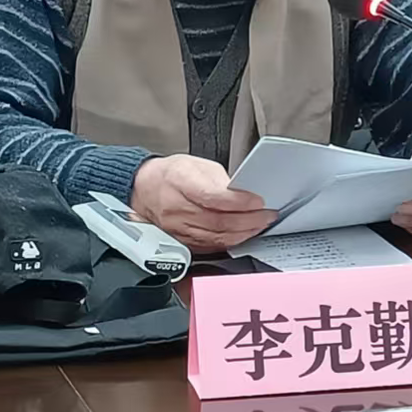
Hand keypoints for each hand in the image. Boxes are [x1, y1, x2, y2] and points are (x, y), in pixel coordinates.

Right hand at [131, 154, 275, 250]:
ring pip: (216, 237)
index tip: (258, 201)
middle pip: (218, 221)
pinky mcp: (180, 241)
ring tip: (259, 226)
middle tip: (267, 216)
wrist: (143, 189)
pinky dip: (230, 242)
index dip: (239, 202)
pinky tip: (242, 235)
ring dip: (243, 233)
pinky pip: (209, 246)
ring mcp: (177, 228)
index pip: (214, 197)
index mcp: (180, 181)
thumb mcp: (196, 164)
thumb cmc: (170, 174)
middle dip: (249, 220)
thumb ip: (220, 179)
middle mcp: (176, 208)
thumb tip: (242, 195)